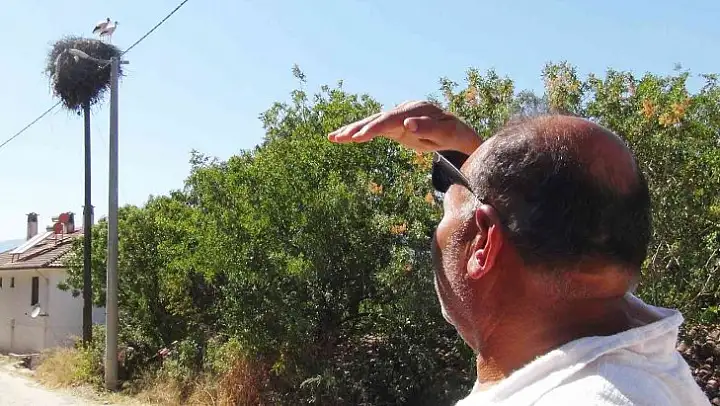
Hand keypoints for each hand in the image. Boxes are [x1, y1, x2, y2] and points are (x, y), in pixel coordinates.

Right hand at [327, 101, 480, 154]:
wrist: (455, 131)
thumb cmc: (453, 133)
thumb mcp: (445, 134)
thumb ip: (427, 128)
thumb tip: (408, 123)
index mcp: (415, 110)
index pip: (391, 119)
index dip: (375, 127)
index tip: (361, 136)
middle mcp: (403, 110)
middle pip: (377, 119)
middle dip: (356, 128)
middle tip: (338, 137)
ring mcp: (397, 116)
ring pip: (372, 122)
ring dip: (352, 130)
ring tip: (332, 137)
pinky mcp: (394, 124)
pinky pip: (374, 128)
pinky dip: (359, 132)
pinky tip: (344, 137)